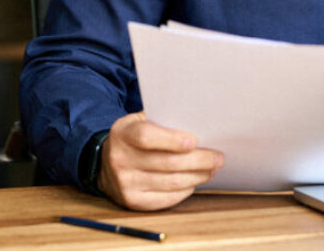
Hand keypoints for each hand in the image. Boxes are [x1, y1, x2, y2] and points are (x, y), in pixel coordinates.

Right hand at [97, 111, 223, 210]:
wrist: (105, 164)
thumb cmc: (132, 138)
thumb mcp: (138, 121)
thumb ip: (161, 121)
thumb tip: (199, 124)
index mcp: (122, 134)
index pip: (147, 137)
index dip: (172, 140)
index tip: (194, 141)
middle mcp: (121, 160)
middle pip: (167, 163)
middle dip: (199, 161)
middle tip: (218, 157)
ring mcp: (126, 183)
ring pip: (172, 182)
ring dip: (197, 176)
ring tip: (212, 169)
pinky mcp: (134, 201)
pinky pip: (168, 197)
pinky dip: (186, 189)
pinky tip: (195, 181)